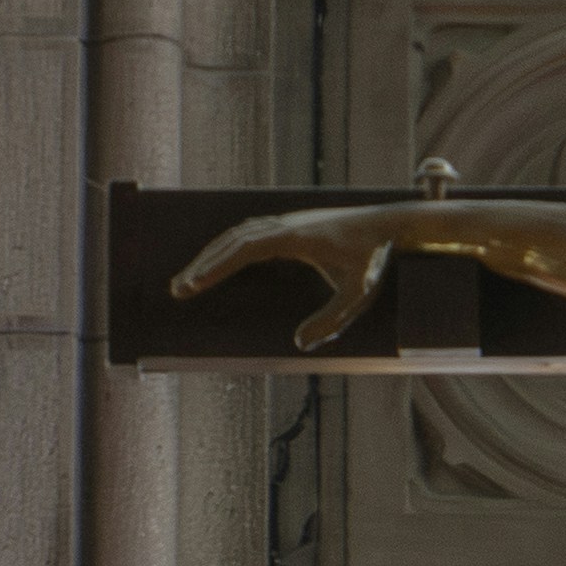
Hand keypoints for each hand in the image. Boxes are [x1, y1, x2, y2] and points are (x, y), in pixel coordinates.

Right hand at [176, 208, 398, 347]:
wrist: (387, 224)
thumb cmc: (373, 257)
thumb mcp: (357, 294)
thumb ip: (332, 320)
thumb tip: (300, 344)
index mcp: (294, 237)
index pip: (243, 250)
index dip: (216, 267)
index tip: (194, 284)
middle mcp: (284, 224)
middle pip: (232, 241)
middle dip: (203, 264)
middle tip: (178, 289)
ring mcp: (286, 221)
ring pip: (238, 234)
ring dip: (212, 254)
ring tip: (190, 278)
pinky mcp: (290, 223)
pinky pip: (250, 232)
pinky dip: (228, 245)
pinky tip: (219, 260)